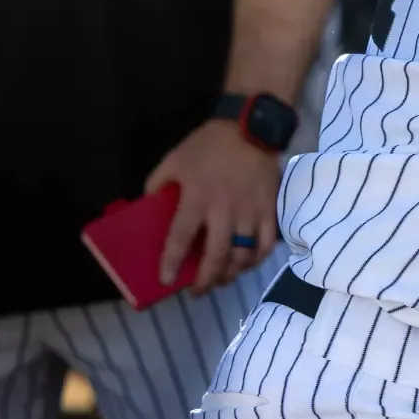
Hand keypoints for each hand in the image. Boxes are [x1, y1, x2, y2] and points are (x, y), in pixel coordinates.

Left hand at [145, 120, 281, 295]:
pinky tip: (247, 264)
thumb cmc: (208, 146)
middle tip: (196, 291)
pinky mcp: (270, 209)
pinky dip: (257, 260)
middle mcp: (225, 210)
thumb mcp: (173, 160)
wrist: (251, 127)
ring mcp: (250, 211)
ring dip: (230, 274)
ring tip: (221, 280)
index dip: (171, 263)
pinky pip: (267, 244)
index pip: (181, 238)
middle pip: (216, 256)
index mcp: (197, 198)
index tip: (165, 280)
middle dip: (205, 280)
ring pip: (243, 256)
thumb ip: (158, 185)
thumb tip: (149, 208)